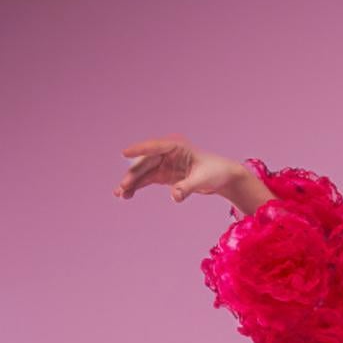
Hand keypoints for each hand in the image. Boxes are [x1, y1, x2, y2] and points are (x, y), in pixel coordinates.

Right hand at [113, 135, 246, 203]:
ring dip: (131, 182)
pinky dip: (137, 187)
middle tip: (123, 187)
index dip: (139, 150)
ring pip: (143, 172)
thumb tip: (174, 197)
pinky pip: (147, 180)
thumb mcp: (203, 179)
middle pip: (145, 162)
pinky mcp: (163, 174)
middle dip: (133, 174)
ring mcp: (164, 163)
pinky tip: (127, 195)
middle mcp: (167, 152)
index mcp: (176, 146)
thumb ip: (187, 187)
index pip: (154, 147)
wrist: (222, 177)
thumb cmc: (215, 172)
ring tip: (119, 194)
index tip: (124, 153)